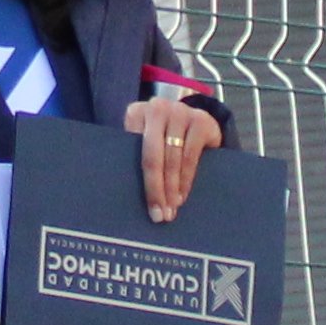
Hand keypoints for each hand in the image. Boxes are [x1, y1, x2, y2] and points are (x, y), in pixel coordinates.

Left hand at [128, 90, 219, 221]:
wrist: (197, 118)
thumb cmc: (164, 136)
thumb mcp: (146, 139)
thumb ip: (136, 155)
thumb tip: (125, 194)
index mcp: (136, 113)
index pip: (133, 151)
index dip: (139, 181)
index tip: (142, 206)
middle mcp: (157, 108)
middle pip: (152, 156)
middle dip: (156, 189)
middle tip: (159, 215)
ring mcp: (180, 112)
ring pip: (173, 159)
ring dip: (172, 188)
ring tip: (171, 209)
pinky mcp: (200, 119)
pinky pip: (191, 156)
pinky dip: (186, 179)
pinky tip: (183, 195)